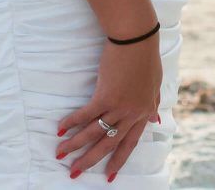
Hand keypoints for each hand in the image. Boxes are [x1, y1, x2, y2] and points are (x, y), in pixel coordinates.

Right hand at [56, 35, 161, 180]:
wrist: (137, 39)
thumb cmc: (146, 58)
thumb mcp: (155, 84)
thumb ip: (152, 104)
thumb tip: (155, 121)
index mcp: (143, 112)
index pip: (130, 143)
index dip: (118, 160)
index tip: (109, 176)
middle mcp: (131, 114)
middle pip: (108, 144)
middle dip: (90, 161)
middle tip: (74, 173)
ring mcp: (119, 106)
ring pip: (93, 133)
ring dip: (74, 145)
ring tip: (60, 154)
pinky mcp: (105, 96)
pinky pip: (85, 115)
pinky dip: (71, 123)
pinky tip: (61, 130)